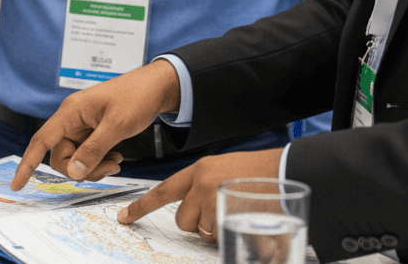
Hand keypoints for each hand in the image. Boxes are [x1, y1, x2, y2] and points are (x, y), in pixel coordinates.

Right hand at [11, 60, 179, 190]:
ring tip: (116, 161)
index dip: (27, 163)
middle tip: (108, 167)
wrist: (156, 87)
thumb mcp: (116, 125)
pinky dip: (99, 161)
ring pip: (75, 159)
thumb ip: (94, 149)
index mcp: (71, 112)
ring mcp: (82, 126)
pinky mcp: (93, 132)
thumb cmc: (136, 97)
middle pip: (61, 156)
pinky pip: (86, 155)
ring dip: (93, 167)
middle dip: (81, 169)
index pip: (41, 140)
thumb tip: (74, 172)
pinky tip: (116, 157)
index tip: (16, 184)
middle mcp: (72, 119)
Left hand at [116, 148, 283, 241]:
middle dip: (196, 225)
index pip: (162, 191)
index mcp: (198, 170)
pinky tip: (244, 221)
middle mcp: (201, 184)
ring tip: (236, 214)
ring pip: (201, 231)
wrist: (283, 170)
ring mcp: (213, 200)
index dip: (142, 206)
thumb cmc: (257, 173)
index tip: (124, 218)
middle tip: (218, 215)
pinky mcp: (227, 215)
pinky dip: (230, 236)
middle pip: (182, 219)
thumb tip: (198, 213)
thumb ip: (205, 187)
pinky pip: (219, 237)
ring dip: (215, 231)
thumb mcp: (223, 171)